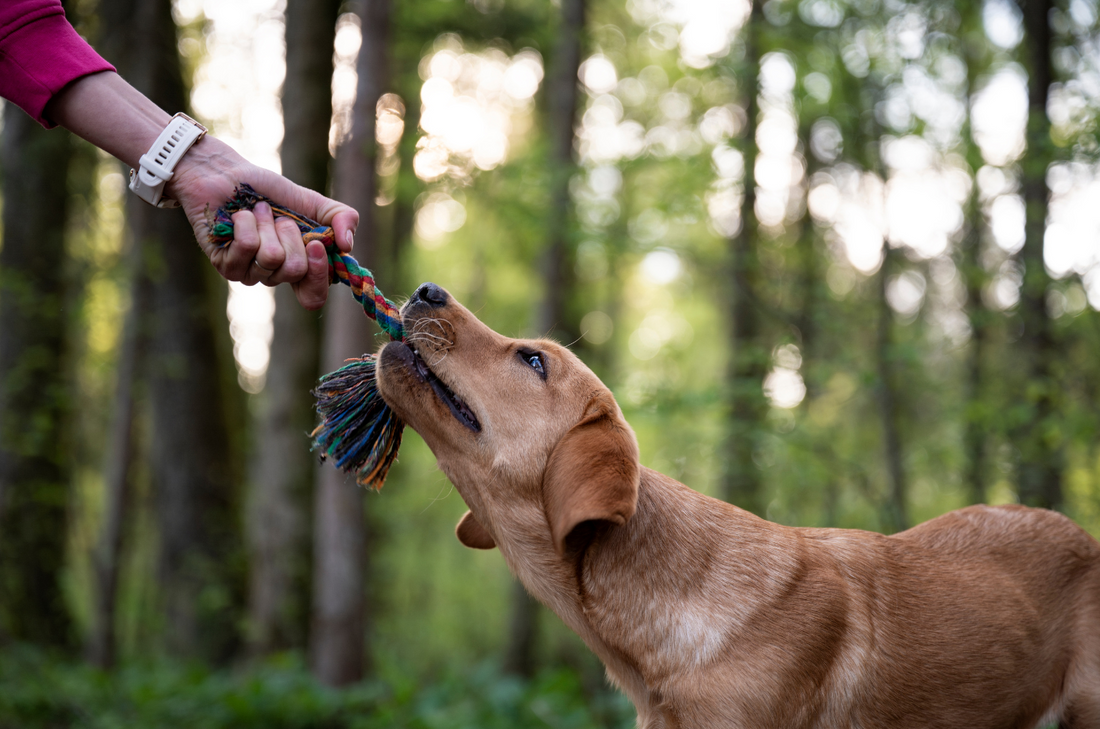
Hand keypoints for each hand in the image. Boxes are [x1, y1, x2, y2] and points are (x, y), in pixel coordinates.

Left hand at [167, 135, 358, 309]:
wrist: (227, 174)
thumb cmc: (269, 191)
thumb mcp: (313, 202)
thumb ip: (342, 218)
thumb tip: (347, 245)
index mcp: (300, 267)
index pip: (313, 297)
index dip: (317, 276)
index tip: (315, 244)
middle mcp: (275, 276)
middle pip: (295, 271)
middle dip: (290, 233)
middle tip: (280, 217)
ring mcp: (249, 273)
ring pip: (271, 258)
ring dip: (267, 224)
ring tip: (258, 211)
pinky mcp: (225, 265)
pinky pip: (246, 248)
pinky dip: (246, 222)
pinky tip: (238, 216)